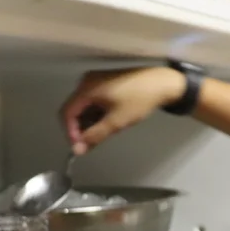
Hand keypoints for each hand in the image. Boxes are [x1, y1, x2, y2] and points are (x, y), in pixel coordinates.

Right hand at [61, 67, 185, 154]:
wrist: (163, 83)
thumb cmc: (139, 100)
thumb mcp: (116, 122)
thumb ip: (94, 136)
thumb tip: (78, 149)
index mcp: (86, 88)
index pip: (67, 113)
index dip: (70, 132)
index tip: (80, 147)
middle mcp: (87, 82)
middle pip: (74, 109)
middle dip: (80, 128)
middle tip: (91, 143)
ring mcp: (97, 81)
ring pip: (85, 106)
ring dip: (89, 122)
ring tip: (103, 133)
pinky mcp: (106, 83)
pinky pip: (94, 101)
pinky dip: (97, 114)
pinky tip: (108, 122)